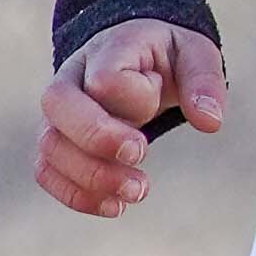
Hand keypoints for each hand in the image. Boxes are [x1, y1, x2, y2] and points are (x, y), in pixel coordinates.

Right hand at [37, 19, 227, 217]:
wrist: (138, 57)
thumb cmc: (166, 56)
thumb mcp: (195, 54)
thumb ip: (204, 81)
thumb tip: (210, 121)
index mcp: (108, 49)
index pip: (105, 79)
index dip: (136, 100)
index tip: (159, 104)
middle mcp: (72, 76)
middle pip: (58, 105)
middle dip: (99, 139)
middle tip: (141, 154)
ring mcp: (58, 112)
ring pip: (50, 146)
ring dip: (92, 177)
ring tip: (136, 192)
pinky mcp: (57, 141)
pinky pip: (46, 171)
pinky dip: (76, 195)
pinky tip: (114, 206)